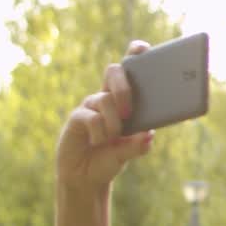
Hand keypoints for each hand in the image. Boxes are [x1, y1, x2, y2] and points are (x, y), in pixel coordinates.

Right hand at [56, 41, 153, 191]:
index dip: (135, 54)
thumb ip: (139, 144)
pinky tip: (98, 143)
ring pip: (105, 100)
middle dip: (124, 87)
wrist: (86, 177)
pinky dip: (100, 132)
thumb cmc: (110, 158)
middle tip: (129, 113)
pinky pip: (91, 117)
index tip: (144, 48)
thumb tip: (148, 136)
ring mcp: (91, 106)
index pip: (129, 69)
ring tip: (113, 138)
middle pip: (114, 72)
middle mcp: (107, 97)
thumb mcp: (129, 152)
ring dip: (114, 122)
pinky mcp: (77, 118)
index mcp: (125, 99)